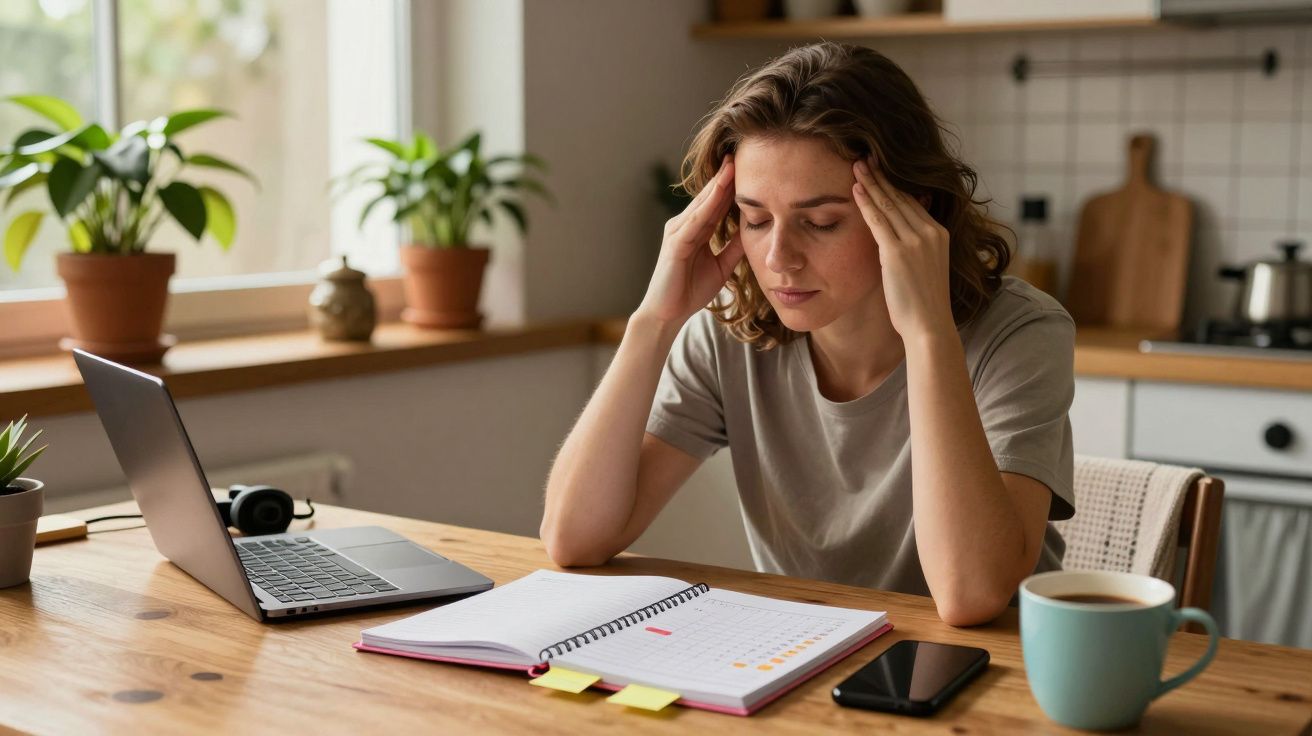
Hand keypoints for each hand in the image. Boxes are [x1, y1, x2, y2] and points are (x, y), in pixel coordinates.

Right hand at [635, 155, 744, 327]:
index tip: (750, 167)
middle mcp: (684, 225)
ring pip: (702, 203)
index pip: (716, 202)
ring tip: (733, 164)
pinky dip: (708, 204)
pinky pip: (696, 220)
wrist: (667, 314)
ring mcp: (677, 232)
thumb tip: (755, 231)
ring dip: (718, 184)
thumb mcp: (721, 266)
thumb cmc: (689, 291)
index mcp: (695, 230)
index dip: (731, 185)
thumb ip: (734, 248)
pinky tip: (720, 190)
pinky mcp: (675, 243)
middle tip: (743, 153)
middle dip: (725, 176)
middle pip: (708, 196)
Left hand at [852, 156, 954, 340]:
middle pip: (901, 197)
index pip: (913, 202)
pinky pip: (878, 221)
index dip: (895, 185)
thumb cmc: (922, 305)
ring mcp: (916, 241)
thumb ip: (913, 248)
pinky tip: (855, 189)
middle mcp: (930, 233)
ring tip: (857, 165)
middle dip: (882, 177)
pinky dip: (866, 203)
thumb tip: (895, 239)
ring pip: (889, 204)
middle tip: (866, 157)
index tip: (881, 170)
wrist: (929, 326)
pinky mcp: (898, 252)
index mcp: (939, 234)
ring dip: (871, 183)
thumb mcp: (924, 269)